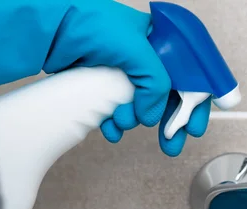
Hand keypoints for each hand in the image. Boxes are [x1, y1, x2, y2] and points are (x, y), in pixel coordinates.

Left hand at [0, 0, 208, 155]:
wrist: (51, 26)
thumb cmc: (94, 24)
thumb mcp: (138, 51)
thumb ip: (155, 85)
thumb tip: (152, 118)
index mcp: (162, 45)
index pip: (189, 79)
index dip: (194, 105)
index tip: (194, 129)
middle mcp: (146, 60)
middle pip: (167, 99)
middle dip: (169, 124)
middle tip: (171, 145)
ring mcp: (124, 74)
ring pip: (140, 108)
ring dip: (134, 121)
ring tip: (123, 121)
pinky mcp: (103, 86)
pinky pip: (116, 112)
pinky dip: (115, 124)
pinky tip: (110, 129)